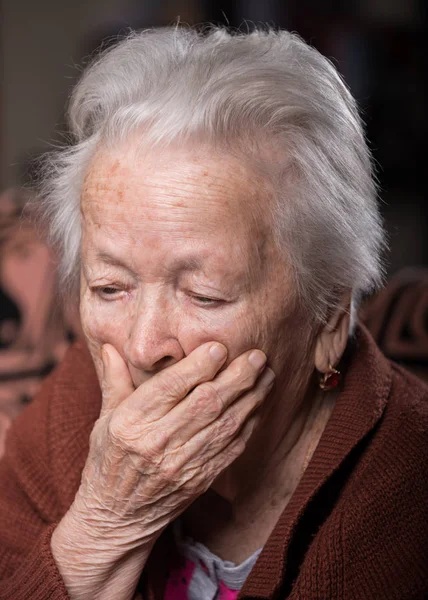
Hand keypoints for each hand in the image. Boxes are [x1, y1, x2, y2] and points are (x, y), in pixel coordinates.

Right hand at [51, 342, 273, 598]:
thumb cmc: (109, 461)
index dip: (198, 365)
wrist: (117, 518)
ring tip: (267, 374)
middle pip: (205, 403)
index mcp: (130, 423)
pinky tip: (259, 404)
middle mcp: (156, 442)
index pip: (170, 387)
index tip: (219, 347)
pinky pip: (231, 447)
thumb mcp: (104, 419)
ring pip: (224, 423)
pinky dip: (249, 424)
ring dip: (251, 397)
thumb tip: (109, 346)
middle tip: (257, 355)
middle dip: (237, 376)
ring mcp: (181, 464)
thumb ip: (114, 380)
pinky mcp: (200, 479)